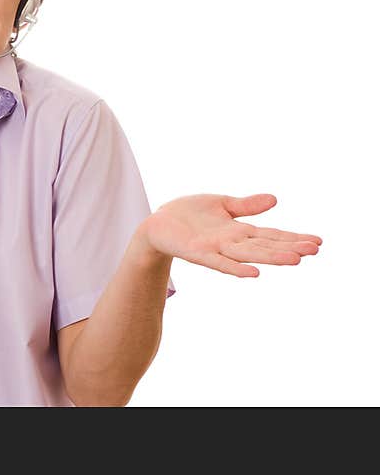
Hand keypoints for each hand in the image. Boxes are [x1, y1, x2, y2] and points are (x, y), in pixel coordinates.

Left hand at [136, 193, 321, 277]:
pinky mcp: (198, 253)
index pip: (271, 235)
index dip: (293, 238)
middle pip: (265, 246)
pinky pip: (218, 263)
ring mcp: (216, 249)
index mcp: (238, 231)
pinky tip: (253, 274)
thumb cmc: (188, 214)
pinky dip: (235, 268)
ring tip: (295, 260)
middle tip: (315, 250)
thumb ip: (246, 205)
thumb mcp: (221, 204)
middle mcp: (231, 242)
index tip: (318, 242)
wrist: (157, 223)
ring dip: (270, 258)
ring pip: (248, 255)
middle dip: (289, 247)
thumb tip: (275, 200)